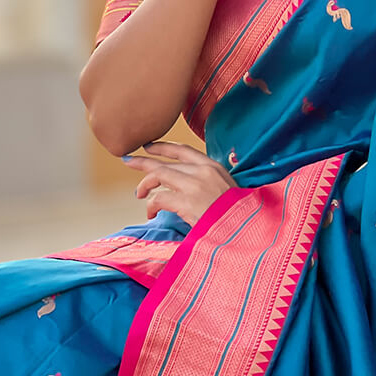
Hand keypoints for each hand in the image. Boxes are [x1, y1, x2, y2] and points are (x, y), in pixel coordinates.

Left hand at [122, 141, 236, 225]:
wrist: (246, 229)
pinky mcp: (186, 202)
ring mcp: (194, 186)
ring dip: (144, 184)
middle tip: (129, 160)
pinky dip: (151, 206)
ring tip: (138, 194)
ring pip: (158, 176)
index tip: (149, 146)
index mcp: (214, 167)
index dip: (163, 147)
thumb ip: (208, 184)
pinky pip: (158, 198)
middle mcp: (203, 172)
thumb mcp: (227, 190)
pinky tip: (151, 214)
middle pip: (165, 163)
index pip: (183, 151)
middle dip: (143, 162)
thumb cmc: (236, 214)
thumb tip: (186, 187)